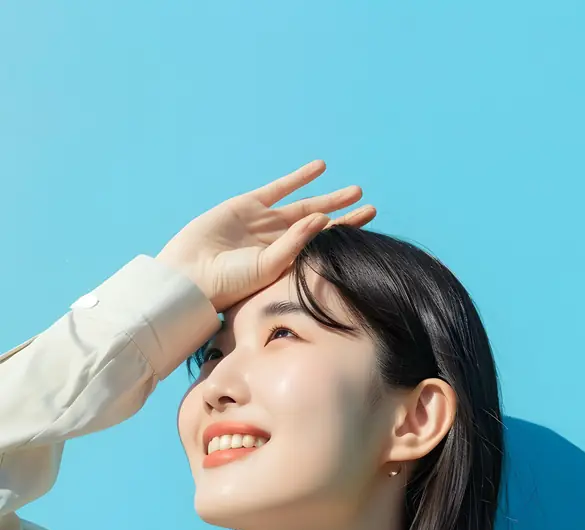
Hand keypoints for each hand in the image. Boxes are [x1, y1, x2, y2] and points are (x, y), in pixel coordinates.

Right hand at [155, 160, 375, 310]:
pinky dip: (299, 178)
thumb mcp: (269, 266)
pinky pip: (279, 188)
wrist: (192, 274)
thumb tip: (324, 218)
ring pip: (304, 206)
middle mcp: (279, 243)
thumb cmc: (230, 283)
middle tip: (370, 206)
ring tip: (354, 191)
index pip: (324, 246)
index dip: (347, 233)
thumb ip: (296, 243)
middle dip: (344, 215)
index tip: (370, 221)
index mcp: (287, 264)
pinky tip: (320, 168)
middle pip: (319, 225)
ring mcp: (264, 222)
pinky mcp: (248, 205)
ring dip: (328, 198)